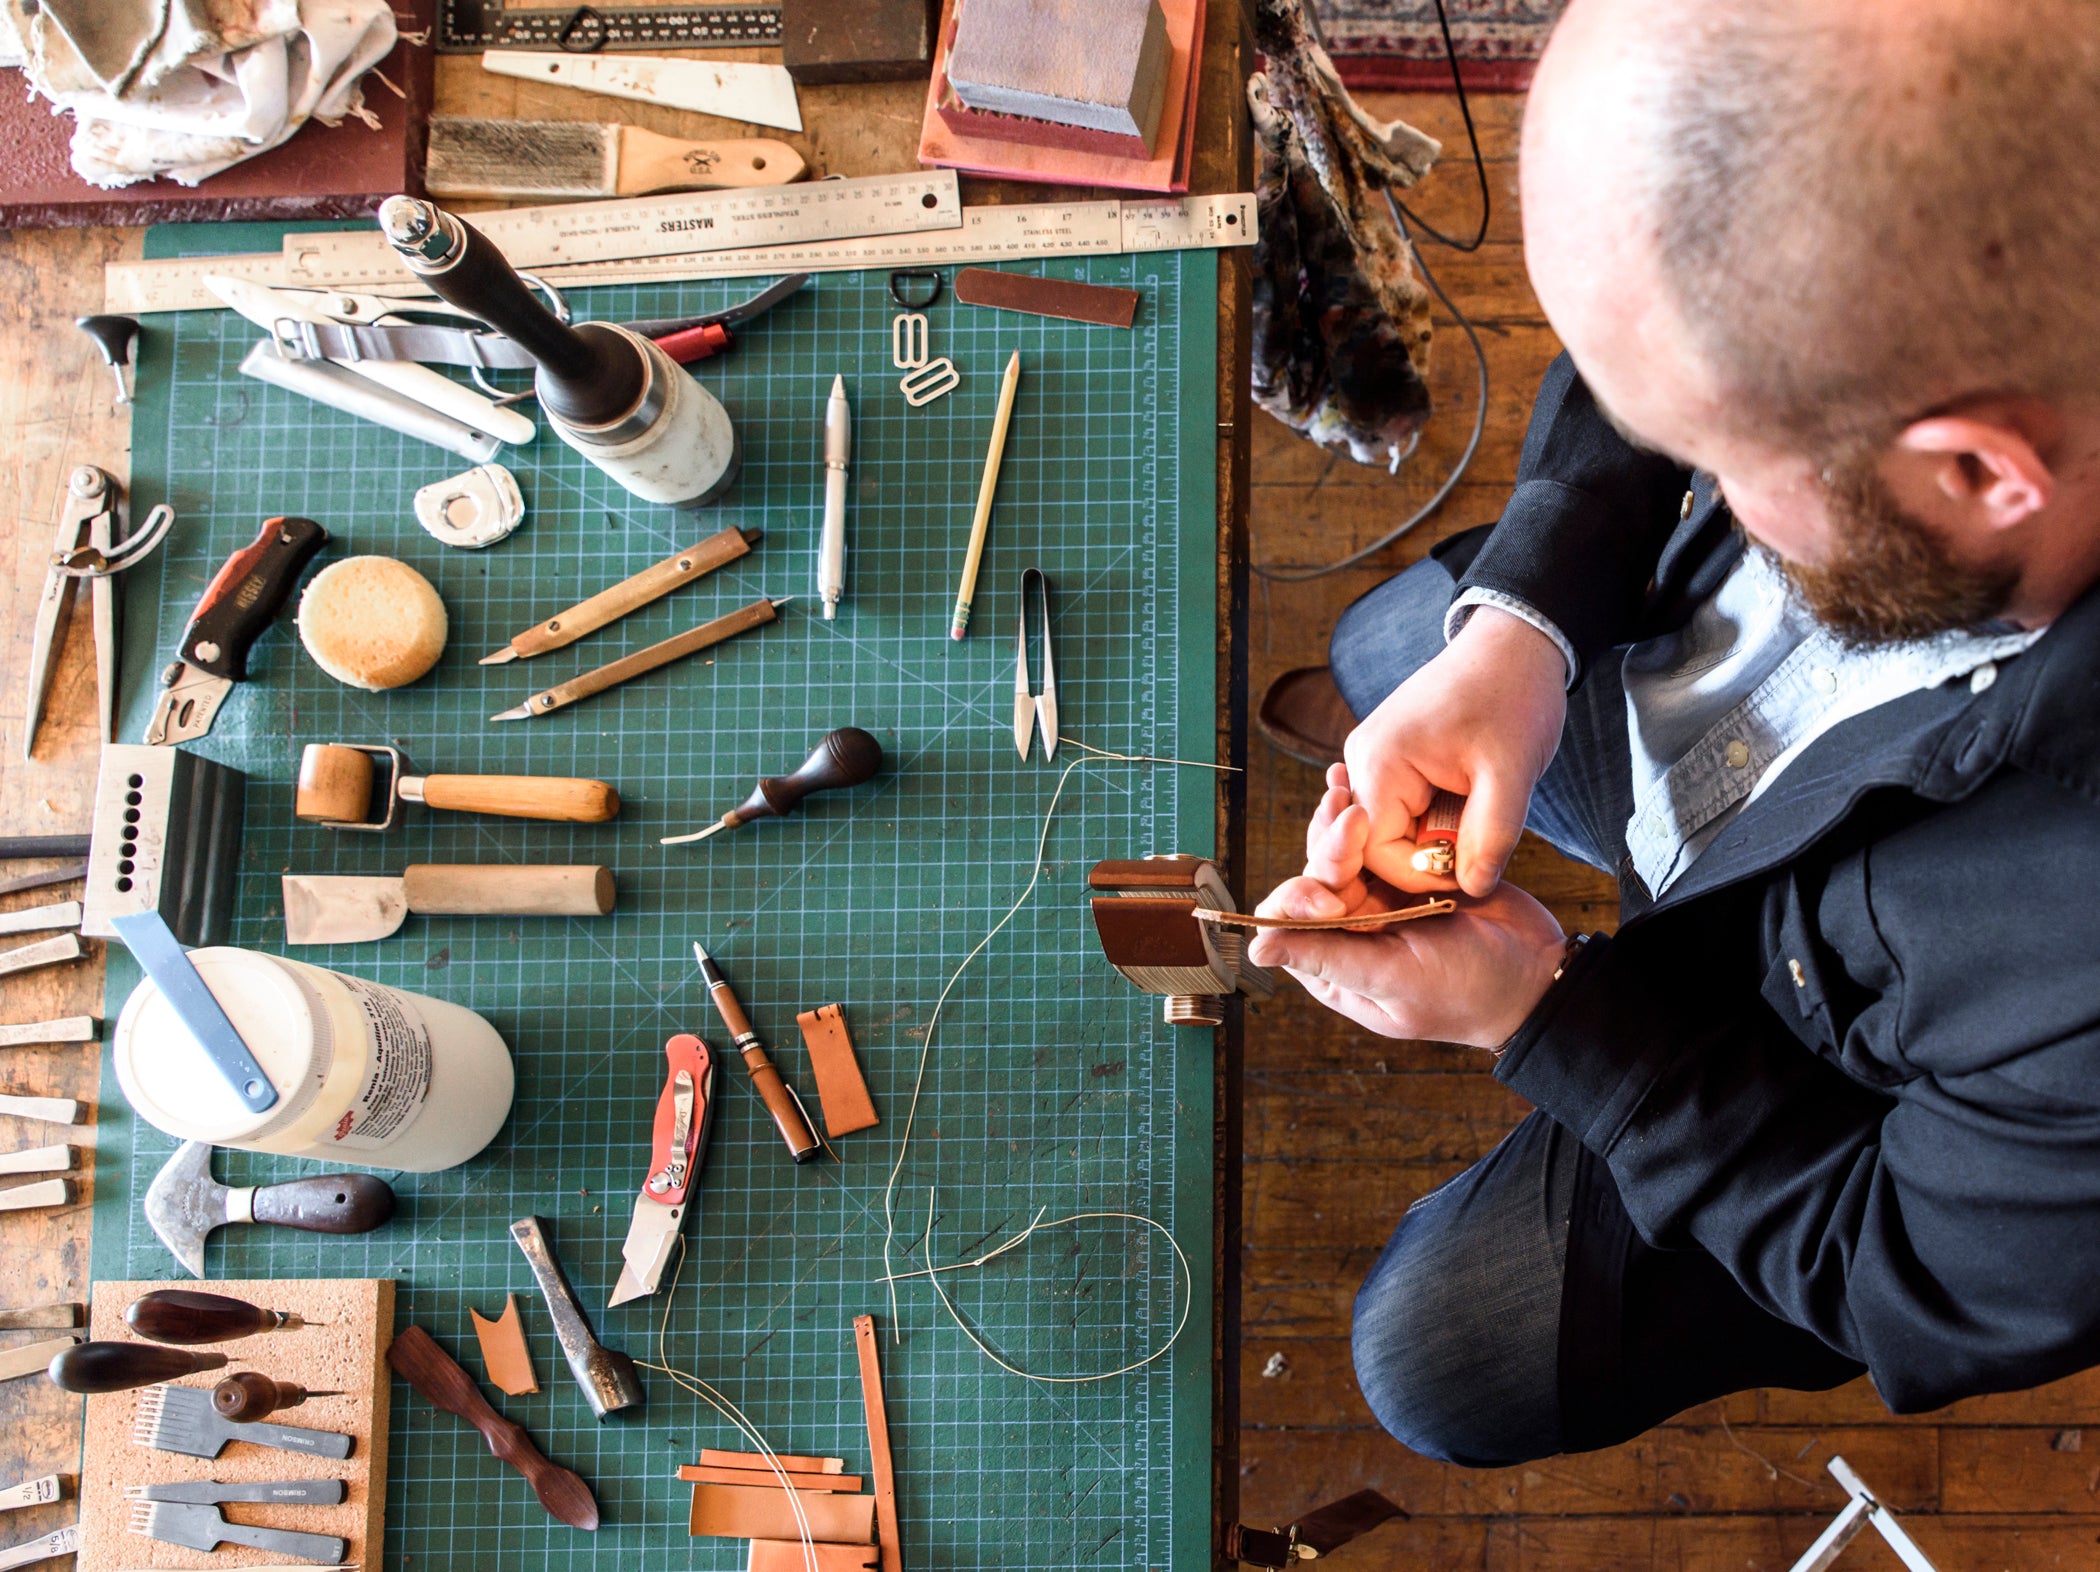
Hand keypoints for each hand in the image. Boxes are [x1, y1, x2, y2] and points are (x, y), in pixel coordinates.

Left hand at [1248, 773, 1566, 1047]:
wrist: (1538, 971)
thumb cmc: (1469, 992)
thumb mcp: (1398, 981)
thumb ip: (1330, 960)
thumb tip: (1256, 948)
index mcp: (1336, 966)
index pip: (1290, 923)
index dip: (1302, 900)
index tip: (1333, 895)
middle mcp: (1350, 931)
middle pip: (1317, 877)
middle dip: (1331, 846)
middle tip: (1352, 814)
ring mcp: (1381, 898)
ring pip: (1345, 851)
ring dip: (1342, 821)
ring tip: (1344, 784)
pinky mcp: (1410, 872)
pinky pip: (1380, 838)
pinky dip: (1371, 810)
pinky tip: (1356, 779)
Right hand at [1343, 605, 1568, 896]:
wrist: (1514, 645)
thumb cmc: (1512, 697)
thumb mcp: (1512, 774)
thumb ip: (1491, 837)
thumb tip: (1471, 889)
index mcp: (1379, 762)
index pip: (1373, 851)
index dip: (1421, 874)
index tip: (1469, 871)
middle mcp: (1360, 761)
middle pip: (1372, 844)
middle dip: (1424, 857)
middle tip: (1475, 850)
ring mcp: (1370, 758)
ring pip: (1386, 830)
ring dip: (1430, 838)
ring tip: (1472, 820)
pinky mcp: (1387, 759)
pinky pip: (1397, 810)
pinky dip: (1429, 821)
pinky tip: (1460, 808)